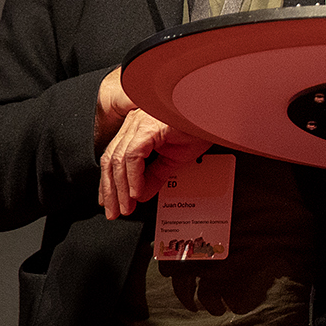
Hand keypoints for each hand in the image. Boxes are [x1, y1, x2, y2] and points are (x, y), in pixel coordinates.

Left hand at [96, 68, 211, 219]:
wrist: (216, 113)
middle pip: (111, 160)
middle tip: (115, 211)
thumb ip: (155, 175)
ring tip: (126, 206)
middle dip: (111, 190)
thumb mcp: (175, 158)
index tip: (112, 202)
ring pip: (118, 160)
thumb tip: (141, 194)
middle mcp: (134, 124)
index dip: (110, 183)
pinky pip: (133, 156)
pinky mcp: (148, 127)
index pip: (114, 159)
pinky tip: (136, 192)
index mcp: (137, 129)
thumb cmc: (199, 127)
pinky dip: (133, 176)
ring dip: (121, 188)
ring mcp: (139, 123)